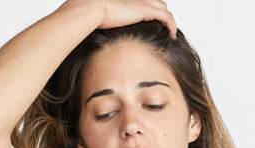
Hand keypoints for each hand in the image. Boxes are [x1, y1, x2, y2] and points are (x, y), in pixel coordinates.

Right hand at [60, 0, 177, 39]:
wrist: (88, 9)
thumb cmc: (85, 15)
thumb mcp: (90, 20)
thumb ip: (93, 24)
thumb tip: (82, 36)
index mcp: (123, 0)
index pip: (141, 3)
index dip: (146, 11)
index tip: (146, 23)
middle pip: (155, 2)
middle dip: (158, 13)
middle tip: (159, 28)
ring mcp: (141, 2)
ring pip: (163, 8)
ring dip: (166, 20)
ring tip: (167, 33)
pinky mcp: (146, 10)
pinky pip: (167, 18)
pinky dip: (171, 26)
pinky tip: (172, 36)